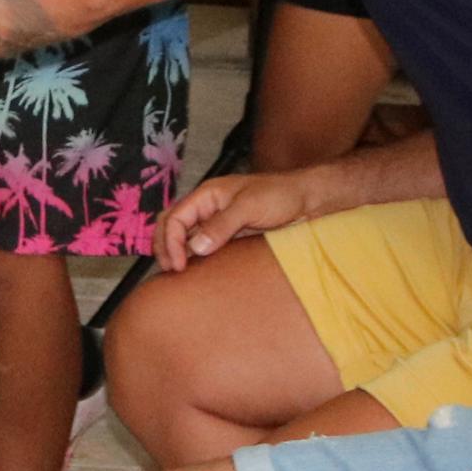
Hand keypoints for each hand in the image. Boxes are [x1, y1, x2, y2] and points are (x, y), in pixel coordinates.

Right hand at [149, 161, 333, 271]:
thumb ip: (222, 225)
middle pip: (171, 225)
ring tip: (178, 275)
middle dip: (164, 247)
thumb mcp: (250, 207)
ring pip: (184, 237)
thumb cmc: (280, 195)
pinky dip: (194, 257)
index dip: (170, 242)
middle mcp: (206, 208)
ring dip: (176, 253)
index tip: (178, 266)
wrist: (306, 200)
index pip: (174, 218)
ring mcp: (216, 222)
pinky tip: (196, 272)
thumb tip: (195, 247)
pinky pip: (202, 246)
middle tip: (171, 272)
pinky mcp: (228, 235)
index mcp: (206, 195)